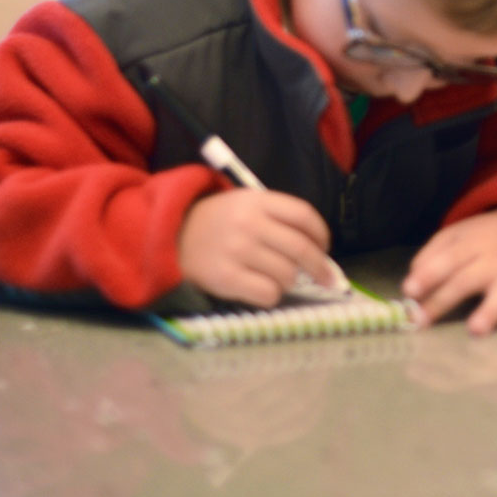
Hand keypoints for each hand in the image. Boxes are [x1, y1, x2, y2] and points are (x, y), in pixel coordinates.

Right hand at [177, 188, 335, 306]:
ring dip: (291, 281)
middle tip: (327, 278)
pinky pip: (267, 293)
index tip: (325, 248)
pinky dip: (272, 296)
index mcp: (257, 201)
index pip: (303, 215)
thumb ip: (276, 218)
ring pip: (287, 274)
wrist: (170, 237)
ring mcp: (236, 251)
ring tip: (281, 280)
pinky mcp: (225, 278)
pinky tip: (264, 290)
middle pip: (300, 248)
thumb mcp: (244, 204)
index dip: (321, 234)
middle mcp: (249, 224)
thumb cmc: (216, 223)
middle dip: (320, 267)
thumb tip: (317, 250)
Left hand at [402, 206, 496, 334]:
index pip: (447, 259)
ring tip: (476, 329)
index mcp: (471, 244)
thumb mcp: (455, 236)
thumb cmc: (482, 239)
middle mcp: (493, 259)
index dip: (428, 275)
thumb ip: (431, 257)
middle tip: (421, 322)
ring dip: (490, 311)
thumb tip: (412, 287)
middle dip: (443, 301)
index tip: (409, 291)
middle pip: (467, 280)